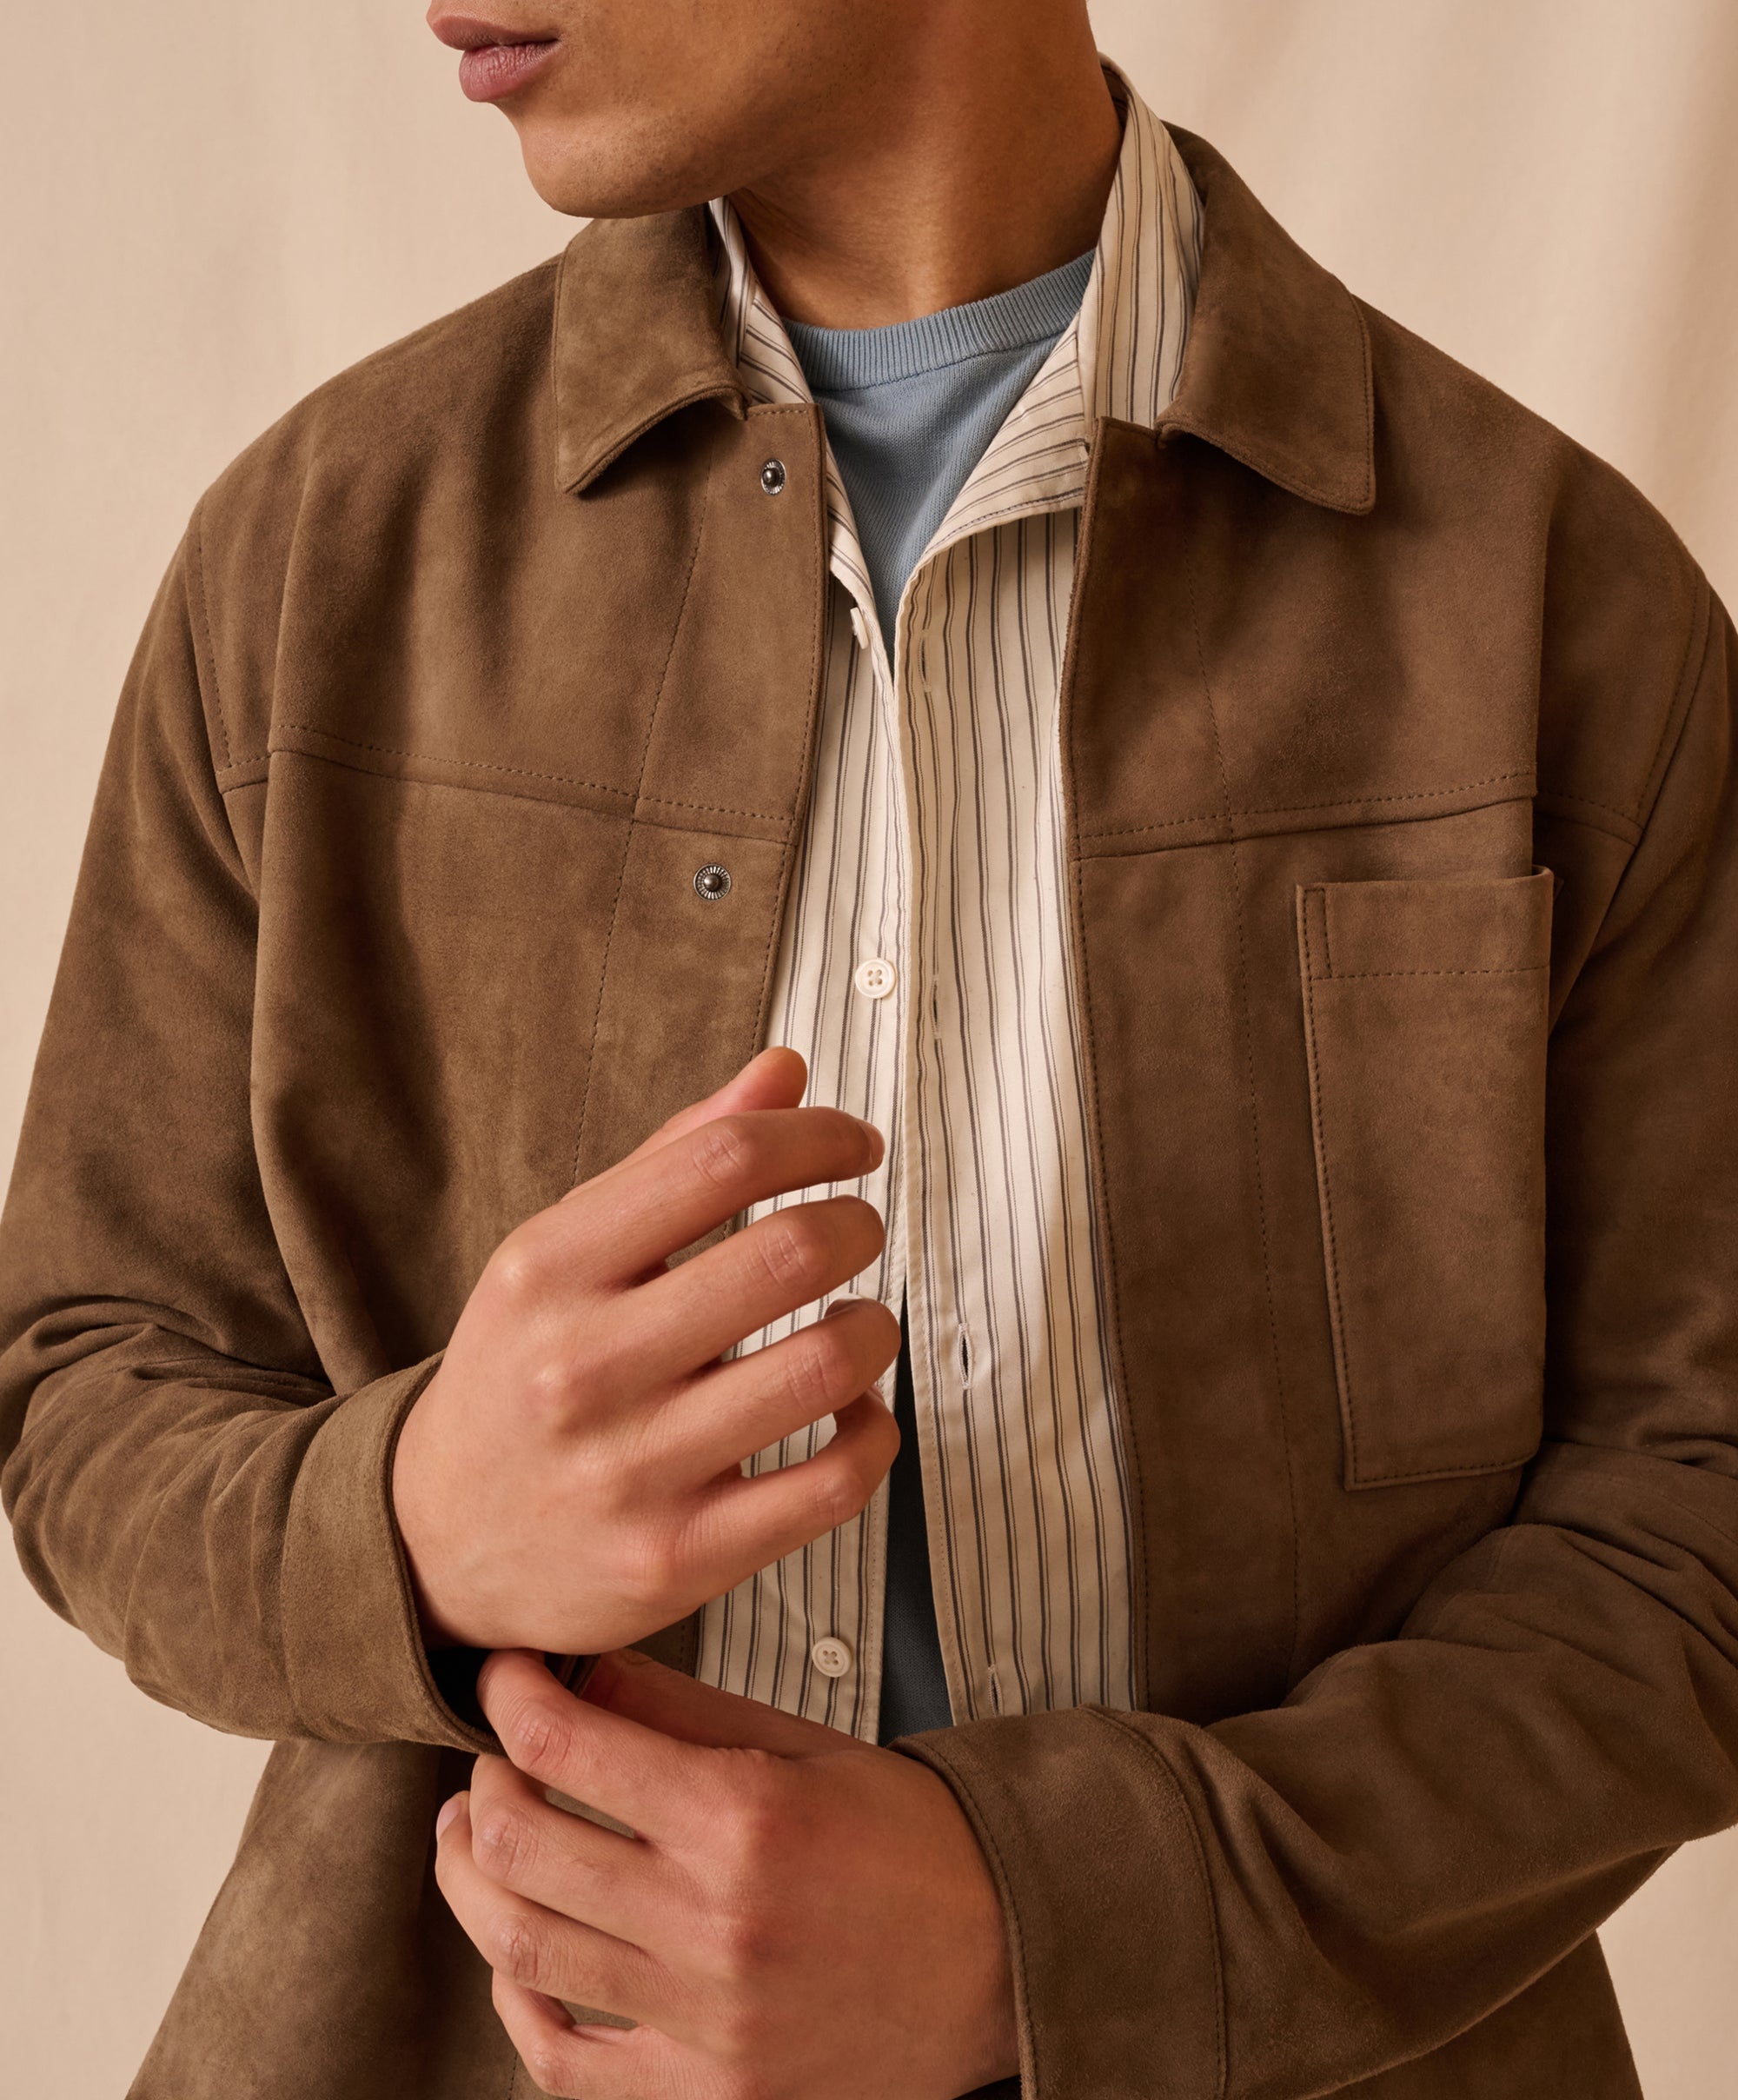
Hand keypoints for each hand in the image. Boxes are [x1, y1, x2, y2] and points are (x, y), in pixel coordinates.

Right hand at [392, 1047, 901, 1654]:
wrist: (435, 1542)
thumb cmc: (524, 1373)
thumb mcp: (563, 1253)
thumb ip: (675, 1157)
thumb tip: (785, 1071)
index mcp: (548, 1267)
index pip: (721, 1162)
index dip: (817, 1138)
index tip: (854, 1147)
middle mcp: (582, 1366)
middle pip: (787, 1256)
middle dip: (857, 1226)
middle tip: (860, 1230)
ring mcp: (630, 1470)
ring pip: (823, 1369)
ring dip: (875, 1330)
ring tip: (861, 1323)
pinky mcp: (677, 1561)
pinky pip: (831, 1485)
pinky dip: (872, 1434)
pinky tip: (853, 1411)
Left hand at [434, 1648, 1019, 2099]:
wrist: (1002, 1953)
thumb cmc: (906, 1837)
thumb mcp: (803, 1745)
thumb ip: (681, 1709)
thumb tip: (577, 1669)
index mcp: (744, 1816)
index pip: (570, 1744)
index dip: (510, 1698)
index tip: (500, 1678)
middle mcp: (715, 1922)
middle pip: (524, 1846)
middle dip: (484, 1786)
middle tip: (488, 1760)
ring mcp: (707, 2021)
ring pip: (523, 1951)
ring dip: (474, 1883)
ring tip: (474, 1840)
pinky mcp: (711, 2093)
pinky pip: (564, 2065)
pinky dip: (517, 2007)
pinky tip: (514, 1958)